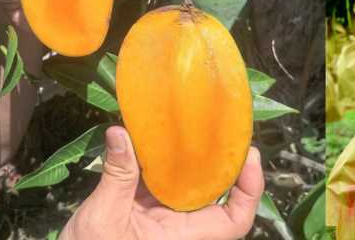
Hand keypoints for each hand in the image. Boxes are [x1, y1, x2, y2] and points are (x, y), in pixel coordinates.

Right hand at [61, 126, 263, 239]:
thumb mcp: (103, 215)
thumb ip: (117, 175)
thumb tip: (121, 133)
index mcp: (185, 237)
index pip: (236, 219)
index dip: (251, 189)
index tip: (249, 156)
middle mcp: (185, 229)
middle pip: (221, 196)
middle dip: (226, 163)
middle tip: (224, 128)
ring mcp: (169, 220)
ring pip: (195, 187)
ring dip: (198, 160)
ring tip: (198, 125)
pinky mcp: (151, 212)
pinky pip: (169, 185)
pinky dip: (169, 163)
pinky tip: (163, 139)